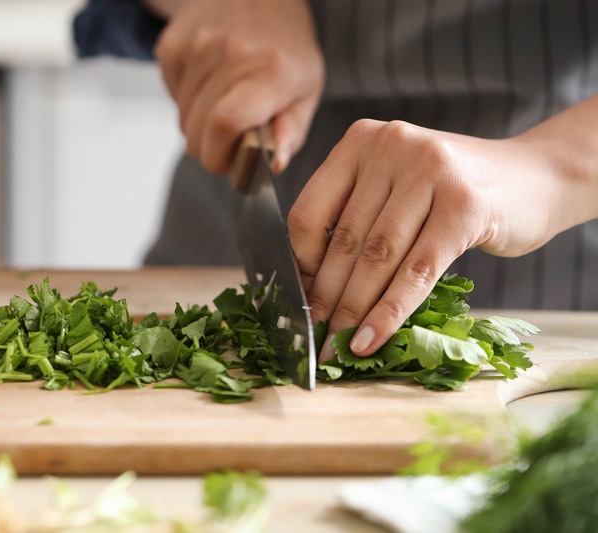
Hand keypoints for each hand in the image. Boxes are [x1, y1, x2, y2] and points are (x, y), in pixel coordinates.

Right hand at [153, 0, 323, 173]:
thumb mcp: (307, 87)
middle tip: (233, 136)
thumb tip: (274, 163)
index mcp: (271, 70)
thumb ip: (293, 130)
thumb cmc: (285, 47)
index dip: (221, 155)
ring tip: (224, 102)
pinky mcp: (172, 44)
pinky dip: (187, 101)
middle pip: (197, 134)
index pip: (226, 122)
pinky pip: (171, 98)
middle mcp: (230, 53)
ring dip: (200, 124)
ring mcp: (196, 46)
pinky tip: (209, 82)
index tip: (232, 162)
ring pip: (182, 121)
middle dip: (213, 148)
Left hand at [288, 116, 597, 358]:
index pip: (310, 212)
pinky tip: (372, 339)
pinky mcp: (465, 205)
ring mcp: (430, 170)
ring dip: (354, 311)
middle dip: (327, 297)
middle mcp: (391, 146)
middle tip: (315, 337)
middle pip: (344, 238)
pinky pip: (416, 271)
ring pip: (378, 257)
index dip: (301, 265)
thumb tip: (314, 289)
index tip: (301, 301)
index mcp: (361, 140)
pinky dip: (390, 312)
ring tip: (339, 346)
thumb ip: (358, 218)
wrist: (538, 177)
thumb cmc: (454, 193)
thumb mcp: (397, 188)